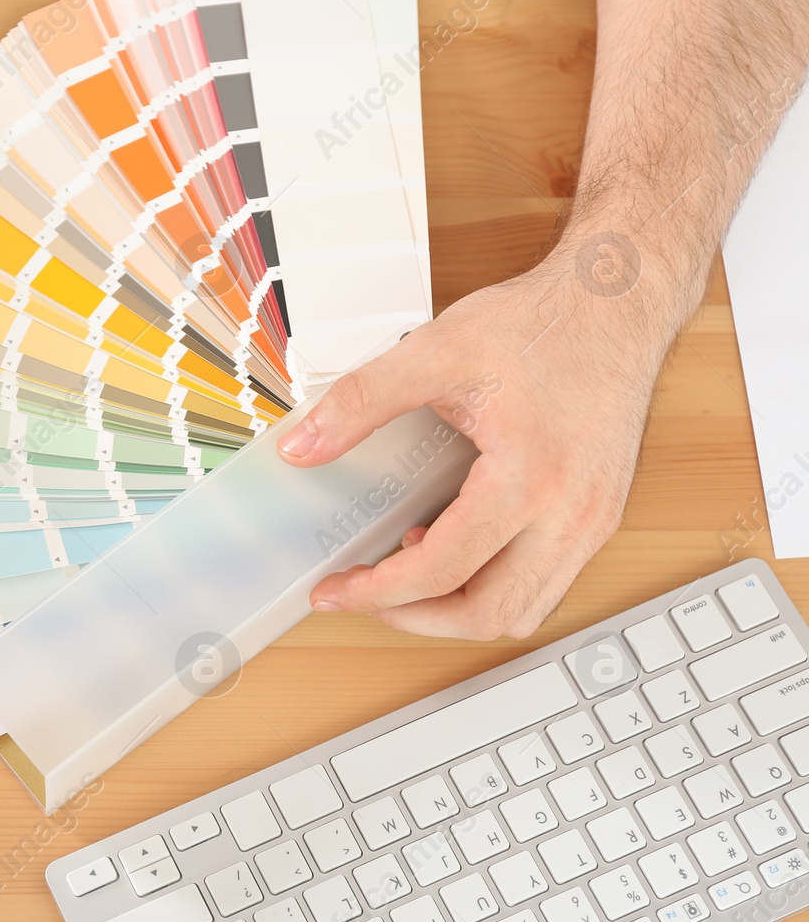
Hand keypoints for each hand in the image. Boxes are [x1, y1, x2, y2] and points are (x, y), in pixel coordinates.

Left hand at [276, 241, 674, 638]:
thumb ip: (361, 401)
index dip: (377, 592)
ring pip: (525, 610)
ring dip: (460, 609)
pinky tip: (456, 546)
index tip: (335, 590)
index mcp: (531, 478)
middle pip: (491, 615)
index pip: (443, 570)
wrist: (619, 303)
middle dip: (417, 618)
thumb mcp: (435, 352)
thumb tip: (303, 448)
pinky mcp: (600, 516)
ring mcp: (595, 521)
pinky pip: (545, 582)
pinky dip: (495, 584)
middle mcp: (574, 514)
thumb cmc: (544, 324)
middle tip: (365, 596)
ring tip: (408, 575)